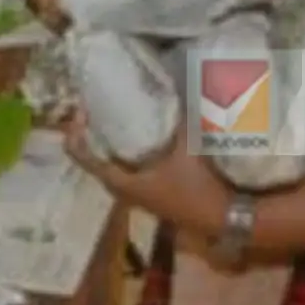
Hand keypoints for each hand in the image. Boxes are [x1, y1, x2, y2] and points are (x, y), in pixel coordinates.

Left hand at [62, 112, 230, 235]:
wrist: (228, 217)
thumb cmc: (201, 185)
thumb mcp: (188, 146)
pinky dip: (129, 160)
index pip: (87, 161)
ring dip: (110, 152)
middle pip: (98, 167)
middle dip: (91, 142)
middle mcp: (129, 195)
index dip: (76, 138)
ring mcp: (143, 201)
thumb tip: (171, 88)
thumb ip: (178, 117)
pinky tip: (142, 145)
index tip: (79, 115)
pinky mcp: (157, 200)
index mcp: (127, 184)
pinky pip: (132, 178)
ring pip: (116, 174)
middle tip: (93, 117)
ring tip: (112, 126)